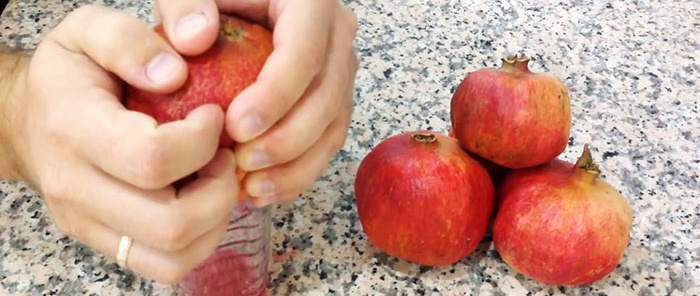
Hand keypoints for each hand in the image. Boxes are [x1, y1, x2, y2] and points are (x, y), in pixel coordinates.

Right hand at [11, 5, 240, 282]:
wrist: (30, 119)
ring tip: (216, 179)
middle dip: (220, 189)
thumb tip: (174, 74)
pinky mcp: (102, 242)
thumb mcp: (90, 31)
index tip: (214, 116)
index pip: (153, 159)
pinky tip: (204, 199)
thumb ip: (128, 40)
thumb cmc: (71, 74)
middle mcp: (75, 186)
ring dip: (216, 220)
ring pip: (173, 256)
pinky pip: (165, 265)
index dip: (203, 141)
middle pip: (170, 223)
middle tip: (225, 155)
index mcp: (73, 128)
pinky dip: (201, 239)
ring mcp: (87, 223)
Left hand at [154, 0, 358, 204]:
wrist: (244, 5)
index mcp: (310, 2)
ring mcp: (339, 70)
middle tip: (243, 164)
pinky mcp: (332, 100)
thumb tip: (194, 39)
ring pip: (333, 126)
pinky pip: (326, 141)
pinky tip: (262, 191)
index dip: (276, 95)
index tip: (236, 127)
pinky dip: (297, 171)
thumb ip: (184, 3)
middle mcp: (336, 36)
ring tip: (251, 188)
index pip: (305, 53)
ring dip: (296, 165)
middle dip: (288, 139)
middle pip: (327, 96)